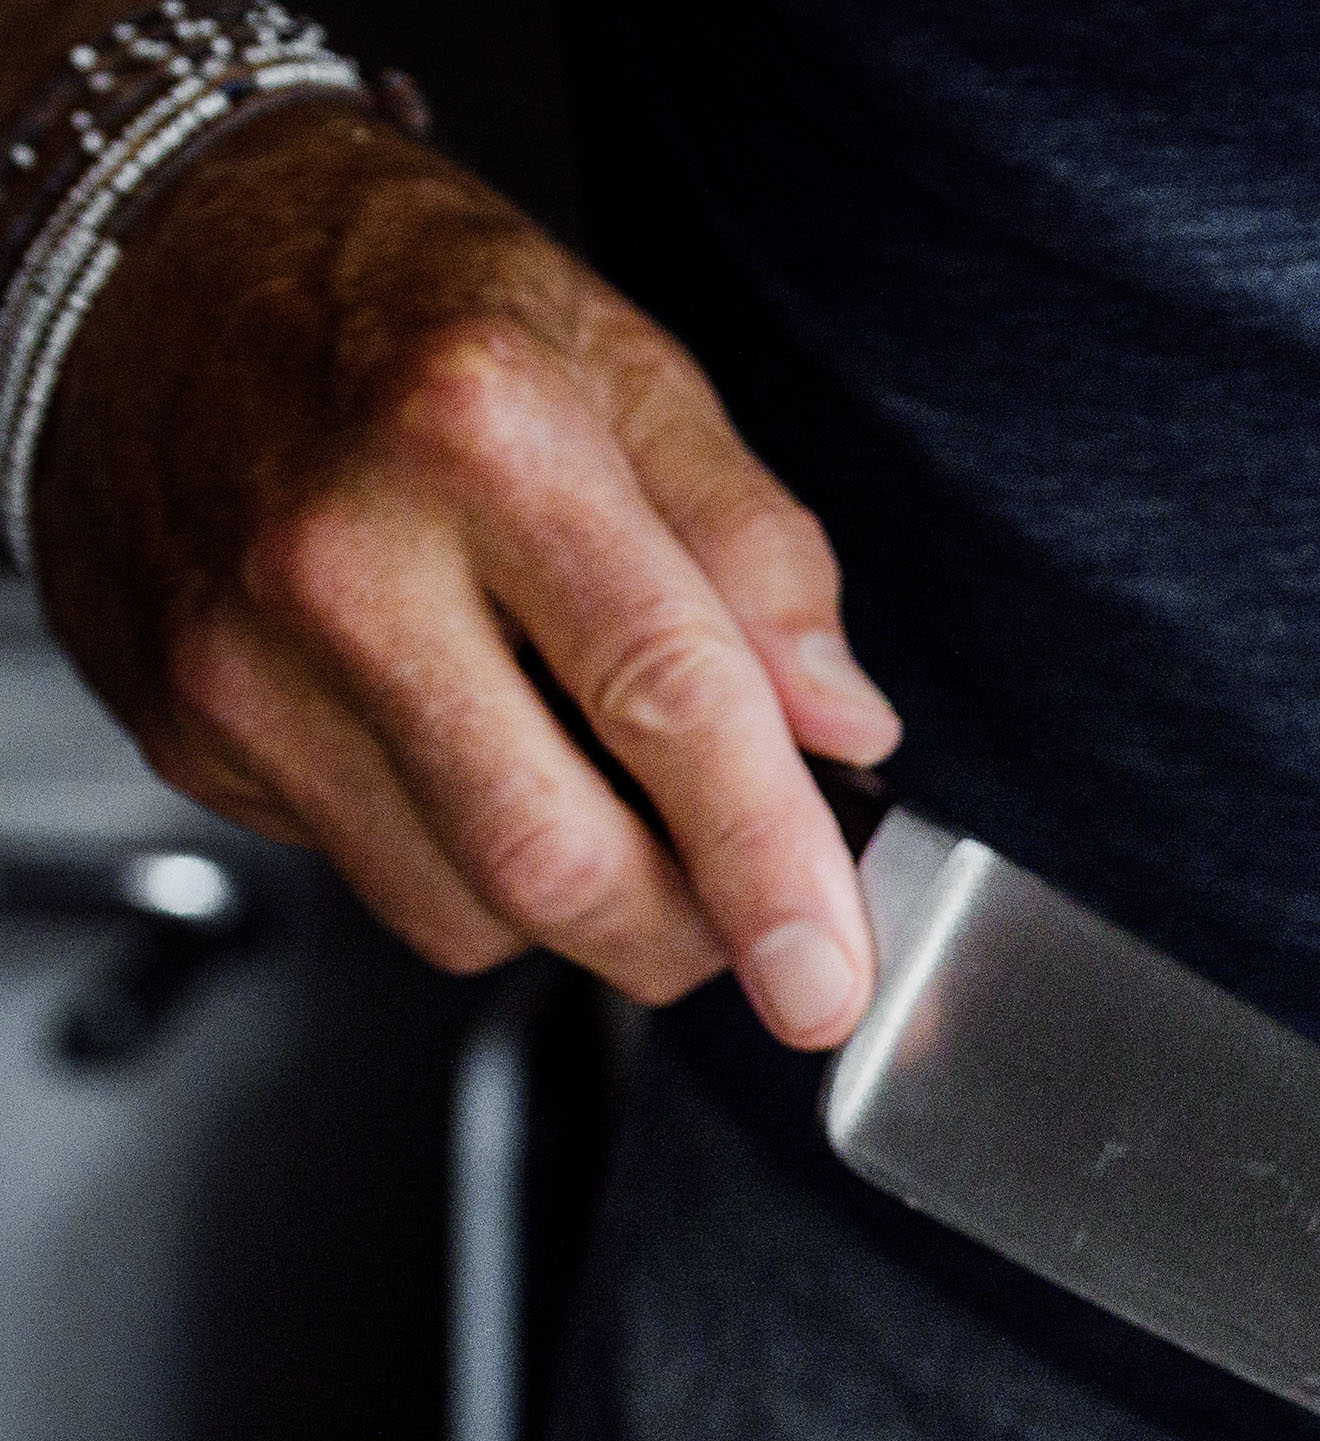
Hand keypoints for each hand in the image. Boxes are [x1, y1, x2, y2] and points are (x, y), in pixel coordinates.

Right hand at [29, 104, 898, 1045]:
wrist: (160, 269)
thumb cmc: (415, 311)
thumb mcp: (630, 368)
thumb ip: (759, 554)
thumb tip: (843, 727)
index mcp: (483, 434)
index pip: (667, 704)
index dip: (768, 867)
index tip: (829, 977)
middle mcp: (342, 556)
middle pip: (556, 861)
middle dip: (687, 932)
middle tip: (747, 904)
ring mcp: (247, 660)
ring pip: (470, 908)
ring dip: (583, 906)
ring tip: (601, 781)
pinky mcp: (193, 736)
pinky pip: (382, 882)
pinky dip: (472, 866)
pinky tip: (475, 746)